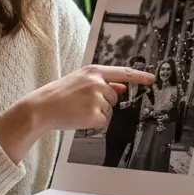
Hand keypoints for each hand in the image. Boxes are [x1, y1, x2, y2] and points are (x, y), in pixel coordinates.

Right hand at [30, 64, 155, 130]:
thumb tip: (123, 88)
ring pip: (109, 111)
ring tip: (78, 110)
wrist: (41, 107)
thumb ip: (103, 83)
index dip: (139, 76)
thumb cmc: (59, 94)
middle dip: (103, 103)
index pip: (123, 73)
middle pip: (115, 97)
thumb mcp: (80, 81)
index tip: (152, 79)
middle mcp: (98, 83)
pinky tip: (79, 118)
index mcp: (93, 71)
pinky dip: (94, 123)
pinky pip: (103, 122)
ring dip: (97, 113)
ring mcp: (97, 98)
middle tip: (81, 104)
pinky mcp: (95, 114)